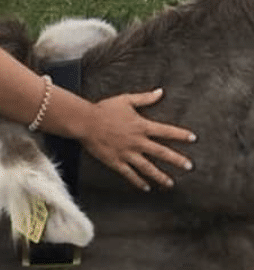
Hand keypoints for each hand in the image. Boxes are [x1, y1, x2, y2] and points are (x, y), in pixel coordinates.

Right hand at [81, 88, 195, 190]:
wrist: (86, 121)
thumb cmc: (105, 109)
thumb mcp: (126, 100)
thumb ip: (145, 98)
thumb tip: (160, 92)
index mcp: (141, 126)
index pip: (165, 131)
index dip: (180, 135)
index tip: (193, 138)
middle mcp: (137, 142)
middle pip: (161, 153)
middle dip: (177, 160)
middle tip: (189, 166)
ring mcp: (127, 153)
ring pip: (148, 168)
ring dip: (160, 176)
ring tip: (170, 183)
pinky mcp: (116, 161)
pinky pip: (130, 174)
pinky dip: (138, 182)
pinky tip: (146, 187)